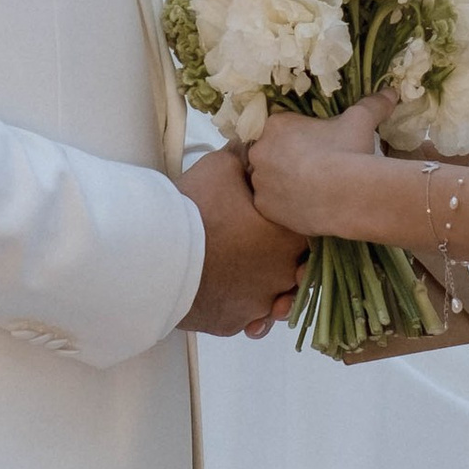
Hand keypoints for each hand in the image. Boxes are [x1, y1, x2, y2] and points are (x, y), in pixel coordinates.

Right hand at [178, 145, 307, 337]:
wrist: (157, 257)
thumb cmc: (195, 209)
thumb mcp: (222, 167)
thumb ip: (246, 156)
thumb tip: (254, 146)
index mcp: (289, 237)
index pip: (311, 228)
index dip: (296, 219)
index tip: (279, 214)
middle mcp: (284, 275)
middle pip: (296, 265)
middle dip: (281, 253)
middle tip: (258, 239)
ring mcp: (260, 304)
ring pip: (274, 295)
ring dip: (264, 283)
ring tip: (242, 267)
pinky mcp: (235, 323)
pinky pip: (248, 316)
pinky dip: (241, 303)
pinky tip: (227, 288)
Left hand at [243, 95, 396, 242]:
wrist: (345, 194)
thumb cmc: (348, 151)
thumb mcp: (361, 120)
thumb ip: (372, 104)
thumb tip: (391, 93)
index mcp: (277, 124)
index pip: (282, 128)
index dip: (299, 138)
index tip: (317, 147)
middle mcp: (260, 151)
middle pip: (271, 153)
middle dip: (287, 160)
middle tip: (315, 170)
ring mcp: (259, 181)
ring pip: (269, 180)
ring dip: (283, 183)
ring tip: (311, 190)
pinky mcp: (264, 207)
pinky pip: (271, 204)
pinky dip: (284, 206)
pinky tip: (305, 205)